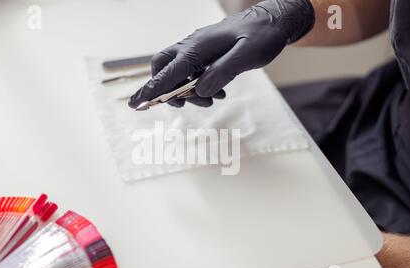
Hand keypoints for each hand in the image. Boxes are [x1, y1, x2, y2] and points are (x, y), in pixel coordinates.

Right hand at [129, 0, 313, 109]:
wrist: (273, 20)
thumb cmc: (262, 35)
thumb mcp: (248, 54)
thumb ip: (224, 72)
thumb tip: (201, 90)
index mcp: (199, 47)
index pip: (169, 72)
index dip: (153, 90)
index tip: (136, 104)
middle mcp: (193, 46)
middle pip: (162, 67)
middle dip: (164, 88)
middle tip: (180, 104)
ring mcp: (198, 49)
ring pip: (177, 72)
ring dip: (186, 91)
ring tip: (210, 102)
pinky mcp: (206, 53)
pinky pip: (192, 71)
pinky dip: (197, 86)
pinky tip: (216, 94)